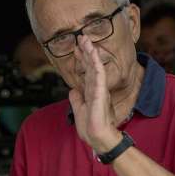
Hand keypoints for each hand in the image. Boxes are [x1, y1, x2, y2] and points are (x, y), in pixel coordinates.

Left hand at [69, 35, 120, 152]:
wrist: (97, 138)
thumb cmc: (90, 128)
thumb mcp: (78, 110)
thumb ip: (76, 99)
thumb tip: (73, 90)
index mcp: (90, 92)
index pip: (85, 72)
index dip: (81, 60)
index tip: (76, 49)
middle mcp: (96, 88)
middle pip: (90, 66)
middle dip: (85, 51)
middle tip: (81, 37)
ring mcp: (99, 89)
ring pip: (94, 66)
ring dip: (90, 52)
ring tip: (85, 40)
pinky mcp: (101, 92)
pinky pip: (99, 74)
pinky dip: (96, 63)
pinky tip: (93, 53)